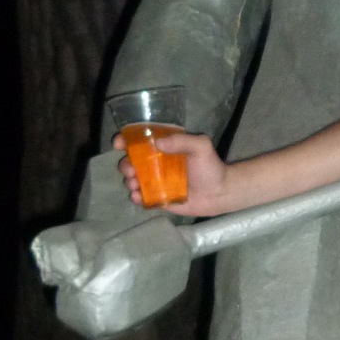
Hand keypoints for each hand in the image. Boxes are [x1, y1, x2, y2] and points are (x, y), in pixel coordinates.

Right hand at [113, 130, 231, 215]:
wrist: (220, 192)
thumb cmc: (210, 167)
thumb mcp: (200, 146)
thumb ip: (181, 141)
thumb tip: (157, 143)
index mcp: (163, 148)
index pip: (138, 142)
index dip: (125, 141)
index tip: (119, 144)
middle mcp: (155, 164)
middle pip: (130, 162)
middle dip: (125, 165)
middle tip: (131, 170)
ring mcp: (155, 182)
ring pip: (132, 180)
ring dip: (129, 181)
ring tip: (136, 184)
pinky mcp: (158, 198)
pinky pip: (141, 197)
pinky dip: (135, 197)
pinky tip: (138, 196)